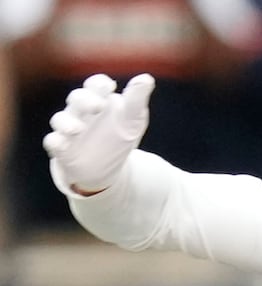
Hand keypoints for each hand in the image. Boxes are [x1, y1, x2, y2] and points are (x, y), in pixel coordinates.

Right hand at [43, 73, 155, 194]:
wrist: (106, 168)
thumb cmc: (118, 136)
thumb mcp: (132, 119)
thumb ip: (136, 99)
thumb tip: (147, 78)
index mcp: (98, 100)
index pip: (95, 85)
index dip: (99, 83)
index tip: (109, 85)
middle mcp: (80, 111)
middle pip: (77, 99)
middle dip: (85, 100)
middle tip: (99, 105)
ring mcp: (69, 129)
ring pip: (60, 119)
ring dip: (67, 122)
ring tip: (77, 129)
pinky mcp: (62, 149)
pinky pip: (53, 142)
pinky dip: (55, 142)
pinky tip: (59, 143)